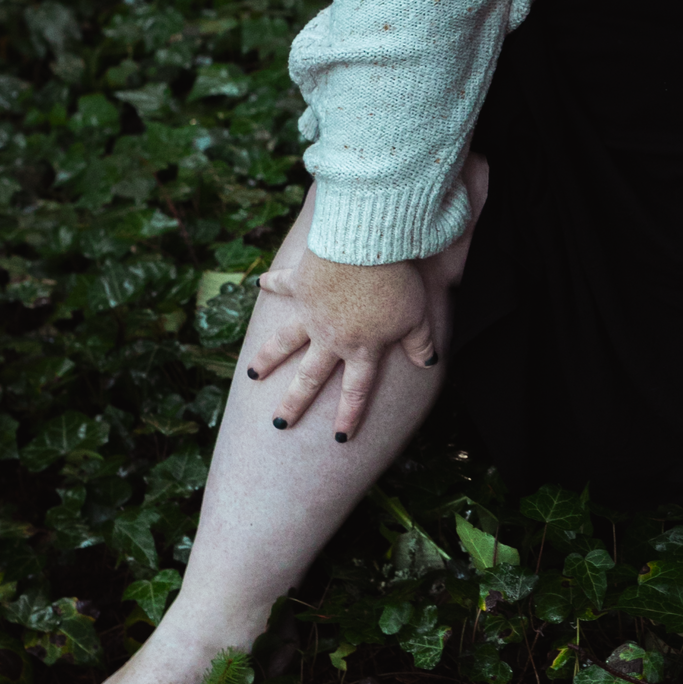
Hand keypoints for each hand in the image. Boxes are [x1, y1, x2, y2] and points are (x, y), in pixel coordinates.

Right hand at [247, 247, 438, 441]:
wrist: (367, 245)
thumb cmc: (397, 282)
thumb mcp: (417, 316)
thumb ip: (420, 343)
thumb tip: (429, 363)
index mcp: (362, 348)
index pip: (356, 390)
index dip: (348, 416)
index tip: (340, 439)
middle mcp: (331, 337)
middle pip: (310, 378)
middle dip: (294, 403)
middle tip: (279, 423)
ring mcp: (311, 312)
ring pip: (284, 342)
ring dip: (267, 358)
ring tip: (252, 374)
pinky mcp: (300, 283)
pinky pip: (282, 285)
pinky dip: (271, 284)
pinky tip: (258, 284)